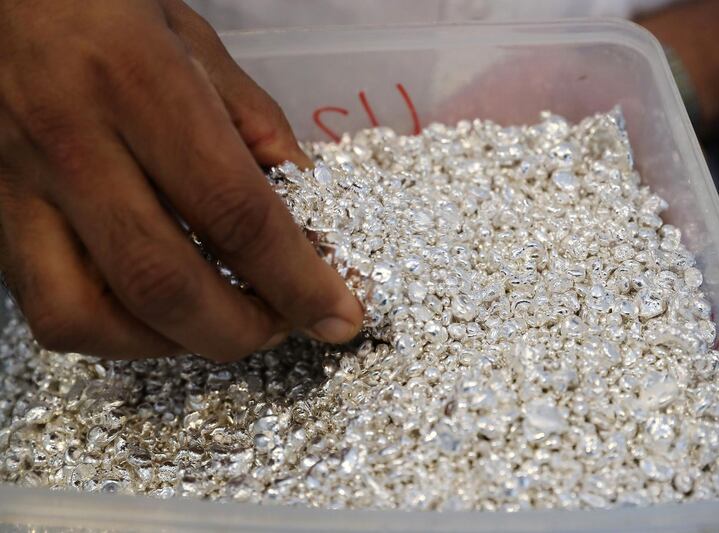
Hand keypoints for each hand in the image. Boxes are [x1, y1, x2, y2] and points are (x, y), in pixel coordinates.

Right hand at [0, 0, 362, 360]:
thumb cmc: (101, 4)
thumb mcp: (194, 39)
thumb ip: (256, 124)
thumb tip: (303, 205)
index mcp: (138, 83)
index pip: (235, 210)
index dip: (297, 279)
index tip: (340, 316)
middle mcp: (71, 142)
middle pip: (163, 282)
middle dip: (242, 330)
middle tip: (286, 326)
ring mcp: (19, 188)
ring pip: (90, 317)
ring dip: (177, 343)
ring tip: (226, 322)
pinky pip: (51, 309)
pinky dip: (119, 334)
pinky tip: (159, 312)